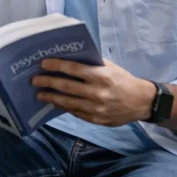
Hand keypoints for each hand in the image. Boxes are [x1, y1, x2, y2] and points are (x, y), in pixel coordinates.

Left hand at [32, 59, 155, 126]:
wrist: (142, 102)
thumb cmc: (122, 80)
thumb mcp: (109, 67)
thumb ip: (90, 63)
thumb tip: (67, 57)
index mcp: (101, 76)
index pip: (73, 69)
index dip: (56, 66)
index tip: (42, 64)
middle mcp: (97, 92)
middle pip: (66, 86)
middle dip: (47, 82)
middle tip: (34, 80)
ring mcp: (96, 108)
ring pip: (67, 102)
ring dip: (51, 97)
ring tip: (39, 94)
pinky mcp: (96, 119)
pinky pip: (75, 112)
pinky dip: (63, 107)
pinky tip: (54, 102)